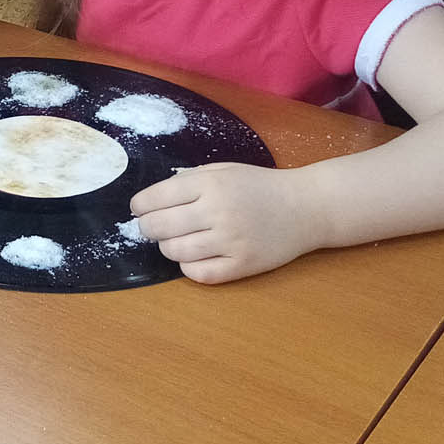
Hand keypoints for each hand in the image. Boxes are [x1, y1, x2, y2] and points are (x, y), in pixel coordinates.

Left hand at [129, 163, 323, 283]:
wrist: (305, 208)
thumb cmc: (259, 186)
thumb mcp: (223, 170)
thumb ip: (189, 181)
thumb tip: (152, 199)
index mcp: (210, 184)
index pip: (156, 198)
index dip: (140, 206)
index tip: (138, 209)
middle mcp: (218, 212)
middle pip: (160, 227)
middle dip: (147, 228)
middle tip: (151, 227)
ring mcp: (231, 241)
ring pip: (175, 252)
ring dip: (166, 247)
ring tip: (173, 240)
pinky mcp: (243, 265)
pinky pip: (200, 274)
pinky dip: (187, 267)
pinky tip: (192, 256)